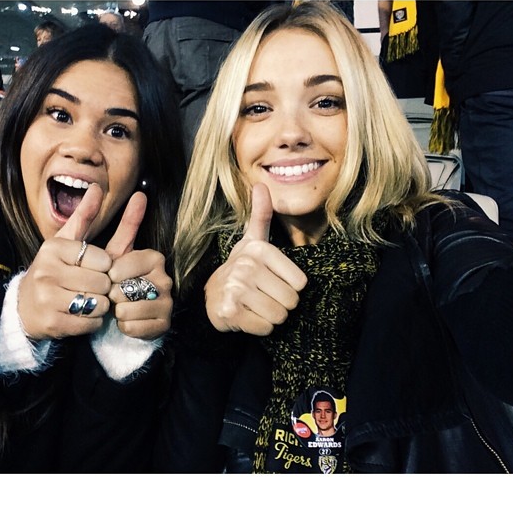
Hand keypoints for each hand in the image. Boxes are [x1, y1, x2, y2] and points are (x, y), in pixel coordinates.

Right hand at [18, 184, 113, 339]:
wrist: (24, 307)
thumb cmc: (54, 270)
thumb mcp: (67, 242)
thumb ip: (85, 215)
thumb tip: (99, 187)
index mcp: (53, 249)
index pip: (102, 259)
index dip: (105, 267)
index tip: (94, 268)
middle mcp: (46, 272)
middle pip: (102, 282)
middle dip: (104, 287)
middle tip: (90, 287)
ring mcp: (47, 299)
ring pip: (98, 303)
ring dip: (100, 305)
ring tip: (85, 300)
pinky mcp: (51, 323)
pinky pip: (91, 323)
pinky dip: (92, 321)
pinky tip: (79, 315)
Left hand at [106, 191, 172, 339]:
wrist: (116, 312)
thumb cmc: (110, 279)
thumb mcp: (109, 250)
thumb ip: (117, 222)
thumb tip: (126, 191)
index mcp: (154, 257)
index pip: (122, 267)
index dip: (110, 275)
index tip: (110, 276)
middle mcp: (165, 278)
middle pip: (124, 290)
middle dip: (111, 295)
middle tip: (114, 295)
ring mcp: (167, 302)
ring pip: (128, 310)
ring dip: (116, 312)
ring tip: (119, 308)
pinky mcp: (164, 324)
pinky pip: (134, 327)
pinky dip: (124, 327)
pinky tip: (127, 321)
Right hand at [204, 183, 306, 335]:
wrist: (212, 296)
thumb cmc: (242, 269)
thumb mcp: (253, 241)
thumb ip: (261, 215)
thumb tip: (261, 184)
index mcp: (259, 249)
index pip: (301, 283)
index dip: (290, 288)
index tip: (272, 282)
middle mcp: (246, 266)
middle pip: (291, 301)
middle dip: (281, 305)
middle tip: (263, 297)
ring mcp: (236, 289)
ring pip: (279, 316)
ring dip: (271, 317)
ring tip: (256, 306)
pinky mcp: (230, 311)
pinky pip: (265, 328)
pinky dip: (260, 328)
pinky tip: (247, 316)